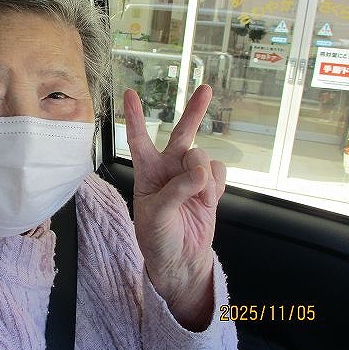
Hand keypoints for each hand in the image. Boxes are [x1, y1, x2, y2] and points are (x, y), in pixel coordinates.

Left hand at [124, 84, 225, 330]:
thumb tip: (201, 169)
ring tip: (196, 197)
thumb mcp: (157, 215)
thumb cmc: (157, 237)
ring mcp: (191, 176)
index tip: (129, 93)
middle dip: (194, 111)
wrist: (180, 260)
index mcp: (147, 172)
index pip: (139, 139)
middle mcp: (168, 169)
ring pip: (203, 156)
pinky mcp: (209, 187)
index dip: (134, 116)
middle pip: (182, 133)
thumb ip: (178, 190)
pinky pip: (219, 172)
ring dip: (202, 173)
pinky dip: (216, 184)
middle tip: (205, 89)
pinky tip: (208, 199)